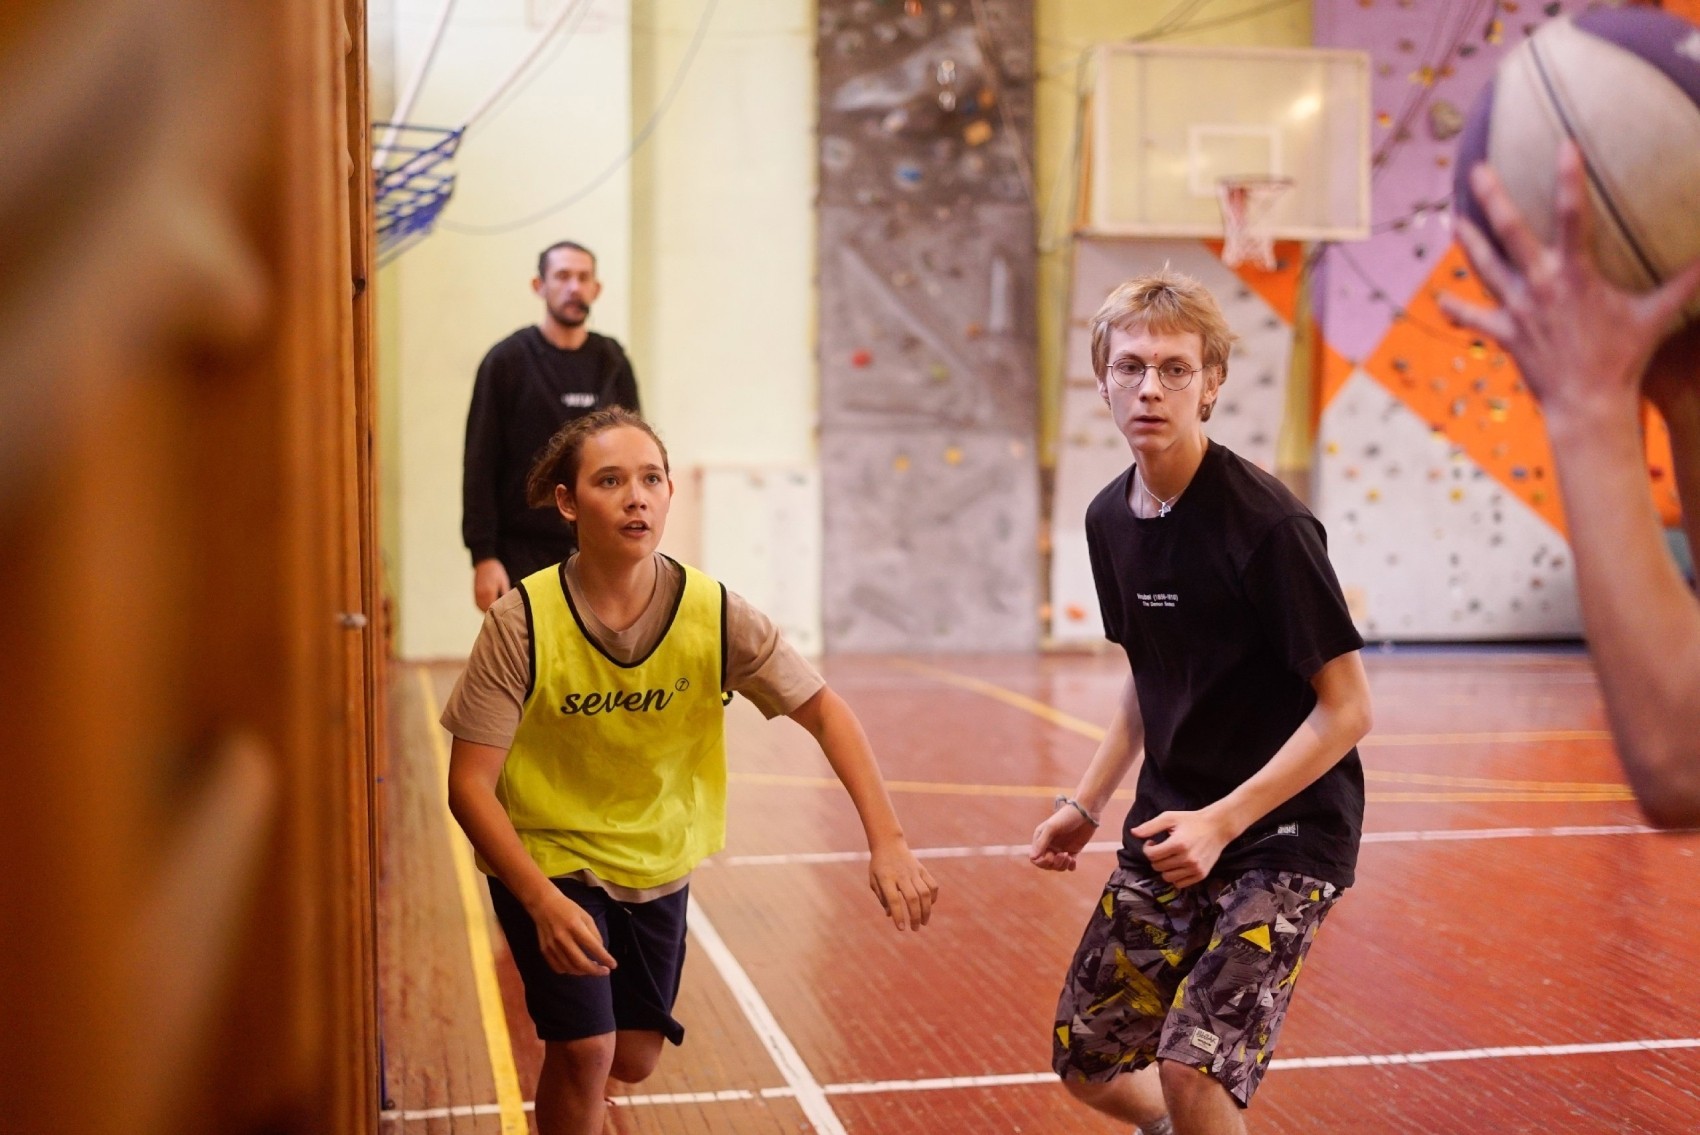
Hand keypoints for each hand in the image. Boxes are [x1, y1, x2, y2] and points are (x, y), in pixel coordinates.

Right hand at [473, 558, 510, 611]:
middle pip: (488, 611)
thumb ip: (505, 596)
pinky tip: (493, 606)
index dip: (500, 613)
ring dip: (490, 611)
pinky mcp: (475, 595)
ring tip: (499, 610)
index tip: (507, 615)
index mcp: (488, 592)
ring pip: (483, 610)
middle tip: (504, 615)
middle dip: (495, 614)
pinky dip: (485, 608)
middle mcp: (480, 595)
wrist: (485, 563)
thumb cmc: (497, 572)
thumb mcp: (504, 583)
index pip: (494, 609)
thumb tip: (508, 607)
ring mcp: (476, 596)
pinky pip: (480, 606)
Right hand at [527, 888, 616, 975]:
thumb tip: (600, 952)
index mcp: (575, 926)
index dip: (604, 958)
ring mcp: (552, 946)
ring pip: (570, 968)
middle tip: (604, 972)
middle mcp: (562, 938)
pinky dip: (569, 971)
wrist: (543, 904)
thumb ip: (594, 934)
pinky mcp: (544, 950)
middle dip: (595, 971)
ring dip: (583, 972)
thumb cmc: (568, 909)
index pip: (593, 946)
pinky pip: (558, 968)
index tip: (613, 965)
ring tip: (592, 969)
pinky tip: (576, 967)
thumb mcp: (586, 916)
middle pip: (580, 962)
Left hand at [867, 838, 938, 930]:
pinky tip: (929, 906)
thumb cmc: (879, 866)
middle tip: (915, 928)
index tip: (901, 928)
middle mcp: (901, 875)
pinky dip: (933, 897)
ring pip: (924, 893)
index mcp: (886, 879)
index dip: (898, 915)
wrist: (888, 843)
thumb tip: (889, 915)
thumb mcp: (874, 881)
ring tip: (924, 922)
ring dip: (926, 910)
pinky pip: (932, 885)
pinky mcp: (922, 869)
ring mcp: (913, 872)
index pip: (894, 900)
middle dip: (915, 916)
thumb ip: (882, 898)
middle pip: (912, 898)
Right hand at [1029, 805, 1097, 872]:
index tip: (1052, 855)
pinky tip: (1073, 860)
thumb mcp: (1052, 827)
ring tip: (1069, 857)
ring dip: (1063, 865)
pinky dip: (1071, 866)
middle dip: (1054, 864)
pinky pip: (1069, 866)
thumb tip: (1032, 858)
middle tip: (1063, 855)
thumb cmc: (1067, 816)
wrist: (1086, 811)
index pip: (1035, 858)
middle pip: (1046, 865)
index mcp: (1041, 839)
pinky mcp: (1073, 850)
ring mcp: (1062, 848)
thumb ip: (1041, 843)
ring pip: (1058, 867)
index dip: (1042, 862)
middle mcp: (1050, 845)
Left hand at [1130, 809, 1236, 888]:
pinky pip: (1180, 884)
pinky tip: (1178, 865)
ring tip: (1170, 857)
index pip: (1151, 855)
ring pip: (1167, 877)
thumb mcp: (1170, 818)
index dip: (1148, 848)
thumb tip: (1133, 833)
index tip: (1152, 842)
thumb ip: (1150, 826)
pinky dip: (1175, 876)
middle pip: (1158, 867)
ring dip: (1164, 868)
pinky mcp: (1201, 875)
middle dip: (1156, 858)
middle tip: (1162, 848)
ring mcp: (1195, 868)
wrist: (1218, 827)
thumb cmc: (1191, 821)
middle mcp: (1187, 858)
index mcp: (1178, 844)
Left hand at [1438, 141, 1699, 427]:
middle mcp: (1540, 285)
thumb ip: (1684, 282)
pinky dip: (1457, 308)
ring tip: (1453, 218)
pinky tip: (1440, 298)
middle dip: (1492, 199)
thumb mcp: (1655, 315)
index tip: (1563, 144)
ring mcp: (1518, 309)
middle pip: (1510, 233)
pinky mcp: (1504, 333)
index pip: (1571, 215)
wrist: (1588, 403)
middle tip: (1477, 169)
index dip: (1568, 178)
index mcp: (1576, 274)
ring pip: (1485, 268)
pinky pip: (1475, 318)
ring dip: (1467, 243)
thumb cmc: (1624, 357)